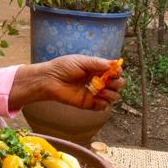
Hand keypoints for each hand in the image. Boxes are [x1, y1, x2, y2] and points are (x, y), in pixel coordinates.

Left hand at [9, 55, 124, 110]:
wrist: (49, 80)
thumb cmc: (63, 67)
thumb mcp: (81, 61)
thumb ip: (98, 63)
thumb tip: (114, 63)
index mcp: (97, 69)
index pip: (114, 72)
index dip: (117, 72)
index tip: (114, 72)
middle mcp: (98, 81)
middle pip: (117, 84)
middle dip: (117, 83)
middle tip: (108, 82)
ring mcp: (94, 93)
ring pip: (113, 96)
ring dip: (112, 94)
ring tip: (102, 91)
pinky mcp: (88, 103)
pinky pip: (102, 106)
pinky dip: (103, 103)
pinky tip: (96, 98)